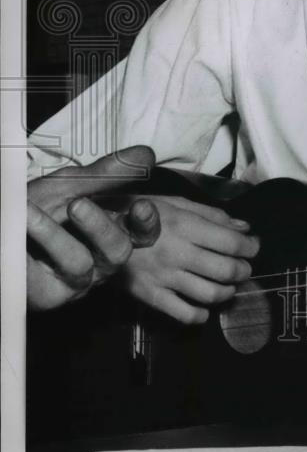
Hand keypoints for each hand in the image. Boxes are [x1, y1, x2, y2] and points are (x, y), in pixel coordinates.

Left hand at [27, 146, 160, 310]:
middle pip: (118, 251)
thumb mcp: (68, 185)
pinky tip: (21, 225)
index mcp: (111, 230)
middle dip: (100, 227)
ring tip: (28, 213)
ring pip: (81, 263)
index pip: (142, 233)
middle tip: (76, 204)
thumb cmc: (32, 208)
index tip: (141, 206)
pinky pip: (46, 277)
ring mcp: (76, 279)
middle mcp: (99, 258)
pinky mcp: (50, 296)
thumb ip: (106, 173)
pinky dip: (33, 246)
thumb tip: (146, 155)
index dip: (147, 223)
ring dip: (54, 235)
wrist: (2, 221)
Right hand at [122, 195, 259, 324]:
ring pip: (209, 293)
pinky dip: (201, 315)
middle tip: (244, 268)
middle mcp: (177, 253)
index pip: (231, 242)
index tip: (253, 247)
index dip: (250, 247)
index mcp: (185, 226)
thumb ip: (211, 215)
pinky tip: (204, 307)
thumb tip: (243, 227)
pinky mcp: (151, 296)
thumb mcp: (174, 203)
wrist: (95, 232)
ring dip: (228, 292)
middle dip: (243, 271)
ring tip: (229, 286)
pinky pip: (184, 314)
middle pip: (225, 270)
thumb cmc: (138, 212)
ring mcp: (164, 277)